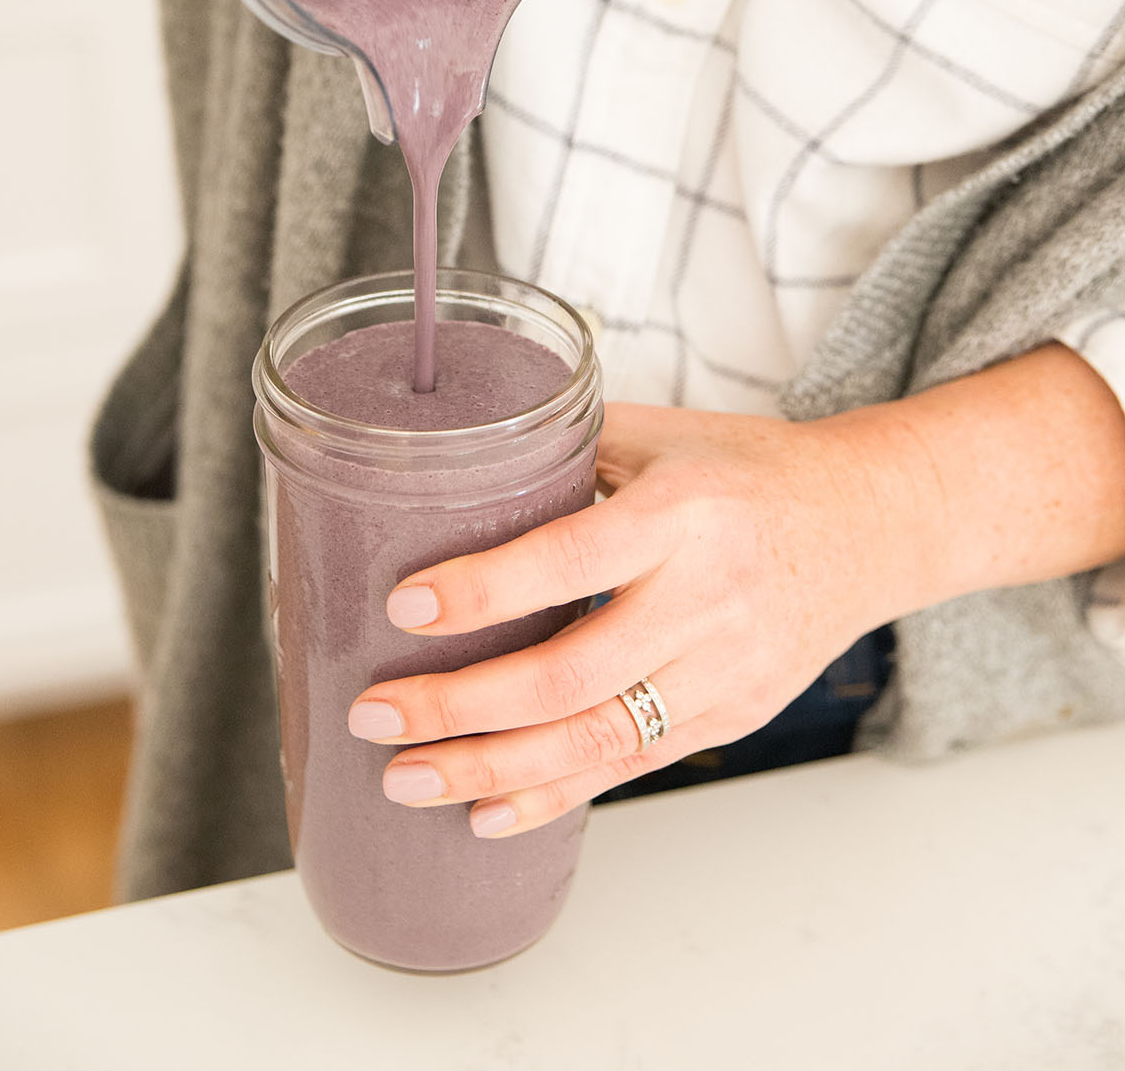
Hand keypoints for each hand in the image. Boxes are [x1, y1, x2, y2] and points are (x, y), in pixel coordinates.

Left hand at [347, 400, 911, 837]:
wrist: (868, 523)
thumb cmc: (750, 469)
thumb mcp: (664, 434)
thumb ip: (567, 446)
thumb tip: (449, 458)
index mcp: (682, 512)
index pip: (569, 561)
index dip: (482, 592)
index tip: (403, 606)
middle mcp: (706, 598)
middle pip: (569, 676)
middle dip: (460, 705)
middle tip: (375, 712)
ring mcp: (724, 670)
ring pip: (593, 740)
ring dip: (489, 769)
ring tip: (405, 779)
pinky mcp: (731, 715)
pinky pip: (630, 766)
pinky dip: (553, 795)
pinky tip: (484, 810)